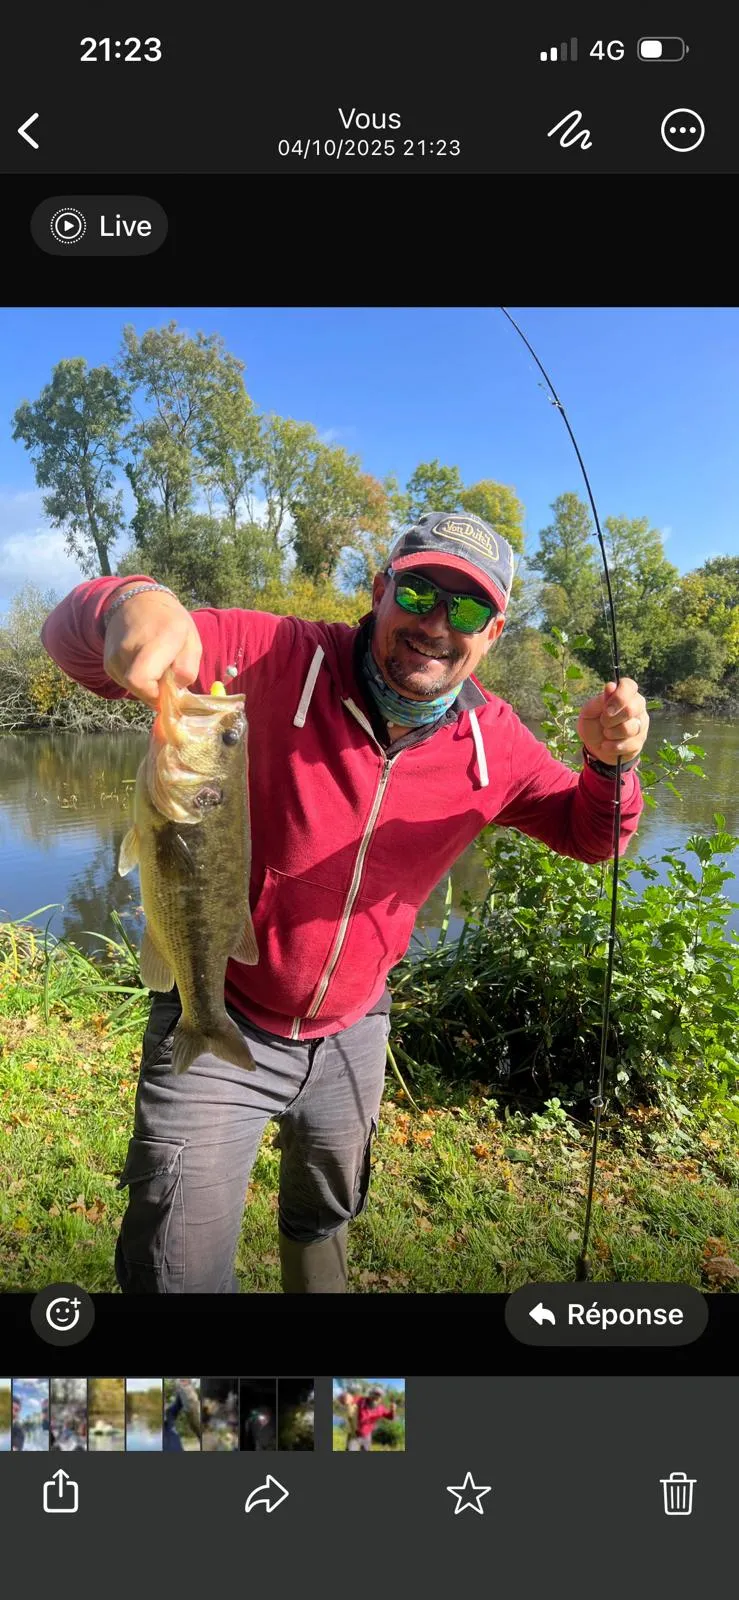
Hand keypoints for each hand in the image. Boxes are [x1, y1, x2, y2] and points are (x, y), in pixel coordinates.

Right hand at [103, 591, 202, 709]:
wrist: (137, 601)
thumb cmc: (170, 623)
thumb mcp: (192, 641)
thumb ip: (187, 668)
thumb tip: (175, 691)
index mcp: (158, 638)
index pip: (141, 679)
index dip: (155, 694)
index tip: (170, 691)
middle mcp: (130, 646)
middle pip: (136, 687)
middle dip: (154, 693)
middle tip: (165, 681)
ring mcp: (114, 654)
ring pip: (131, 687)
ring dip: (146, 686)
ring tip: (155, 667)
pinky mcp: (108, 662)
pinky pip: (124, 682)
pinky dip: (137, 681)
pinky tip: (143, 665)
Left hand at [577, 678, 648, 765]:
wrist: (594, 747)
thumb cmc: (593, 724)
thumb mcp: (589, 712)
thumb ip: (599, 700)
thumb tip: (611, 686)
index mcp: (626, 694)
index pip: (629, 686)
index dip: (618, 697)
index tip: (605, 709)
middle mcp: (638, 707)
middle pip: (631, 709)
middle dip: (611, 719)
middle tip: (603, 722)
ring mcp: (641, 725)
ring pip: (630, 728)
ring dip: (611, 733)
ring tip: (605, 734)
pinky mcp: (639, 742)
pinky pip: (629, 744)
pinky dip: (612, 746)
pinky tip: (606, 745)